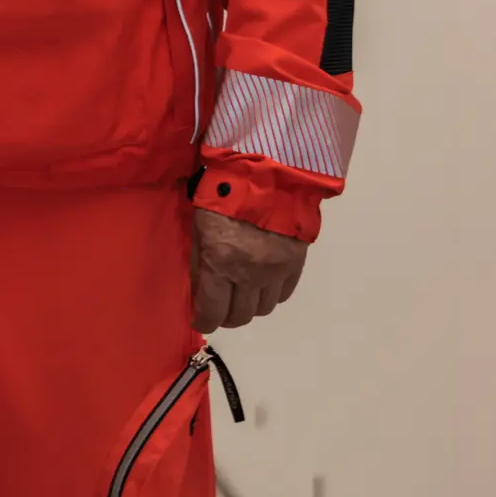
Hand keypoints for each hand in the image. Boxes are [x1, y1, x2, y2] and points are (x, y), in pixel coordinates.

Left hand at [190, 207, 306, 331]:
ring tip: (241, 293)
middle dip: (227, 316)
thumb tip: (200, 292)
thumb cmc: (223, 196)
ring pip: (263, 309)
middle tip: (220, 307)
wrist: (269, 174)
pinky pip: (283, 295)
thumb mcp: (199, 226)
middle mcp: (250, 274)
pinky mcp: (296, 264)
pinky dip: (270, 294)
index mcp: (221, 263)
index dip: (205, 322)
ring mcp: (276, 271)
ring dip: (249, 305)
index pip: (213, 311)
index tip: (202, 322)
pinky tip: (262, 283)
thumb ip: (200, 262)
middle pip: (240, 316)